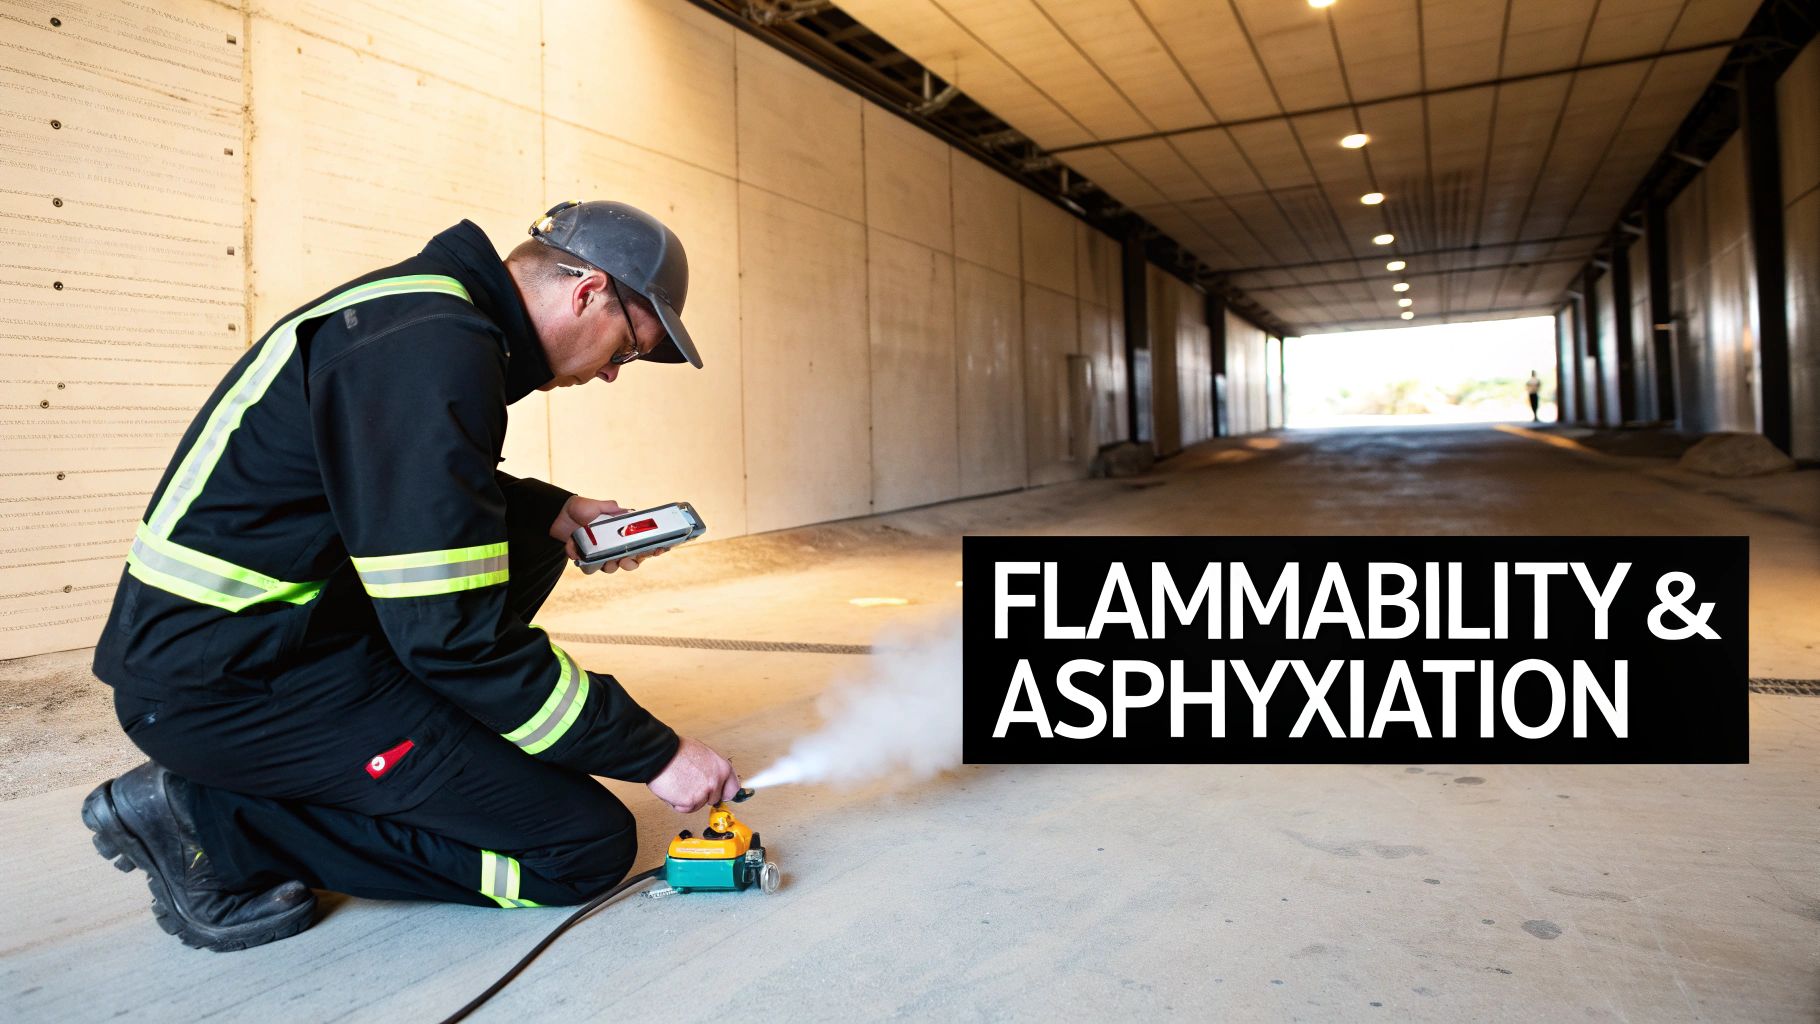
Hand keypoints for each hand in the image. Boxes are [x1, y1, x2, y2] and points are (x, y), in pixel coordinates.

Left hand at [550, 495, 667, 572]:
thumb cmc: (579, 507)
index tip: (659, 550)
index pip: (641, 543)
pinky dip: (584, 563)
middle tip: (625, 560)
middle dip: (631, 564)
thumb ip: (610, 507)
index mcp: (621, 531)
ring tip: (604, 562)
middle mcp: (613, 544)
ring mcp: (600, 553)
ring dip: (610, 567)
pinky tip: (576, 554)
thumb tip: (625, 510)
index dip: (652, 549)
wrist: (556, 514)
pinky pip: (590, 568)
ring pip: (612, 568)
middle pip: (631, 561)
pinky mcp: (586, 558)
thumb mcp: (596, 505)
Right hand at [647, 736, 740, 813]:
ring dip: (688, 799)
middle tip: (690, 784)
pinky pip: (685, 808)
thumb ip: (712, 768)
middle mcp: (716, 781)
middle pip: (713, 799)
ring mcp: (704, 793)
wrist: (661, 755)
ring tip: (679, 783)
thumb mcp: (704, 753)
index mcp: (722, 768)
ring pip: (698, 805)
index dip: (723, 792)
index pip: (733, 789)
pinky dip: (677, 803)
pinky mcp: (690, 802)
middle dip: (702, 795)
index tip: (720, 794)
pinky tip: (674, 789)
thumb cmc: (677, 751)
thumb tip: (714, 776)